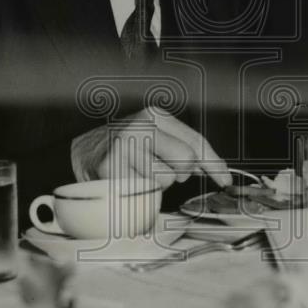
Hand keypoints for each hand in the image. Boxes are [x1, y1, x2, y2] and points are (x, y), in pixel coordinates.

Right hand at [71, 106, 231, 189]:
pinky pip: (144, 191)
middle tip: (158, 168)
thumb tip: (216, 169)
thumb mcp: (154, 136)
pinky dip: (140, 193)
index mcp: (154, 114)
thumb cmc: (123, 146)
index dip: (214, 164)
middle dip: (179, 173)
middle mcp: (140, 125)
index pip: (195, 141)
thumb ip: (183, 148)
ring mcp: (125, 145)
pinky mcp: (112, 167)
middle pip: (186, 160)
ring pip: (166, 180)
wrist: (81, 152)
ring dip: (156, 184)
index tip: (225, 179)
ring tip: (138, 173)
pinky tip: (127, 181)